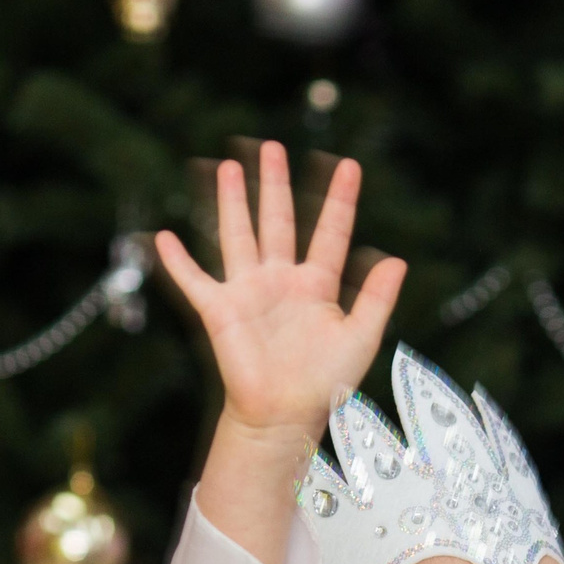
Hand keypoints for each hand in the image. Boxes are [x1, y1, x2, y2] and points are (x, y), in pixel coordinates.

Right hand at [153, 143, 406, 437]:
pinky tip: (165, 236)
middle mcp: (281, 281)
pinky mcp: (220, 311)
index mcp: (317, 285)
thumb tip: (398, 259)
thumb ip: (377, 298)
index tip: (349, 165)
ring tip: (227, 166)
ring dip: (232, 201)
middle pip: (278, 221)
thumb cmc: (325, 384)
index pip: (330, 232)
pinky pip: (194, 280)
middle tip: (272, 147)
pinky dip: (178, 261)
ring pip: (238, 235)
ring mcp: (248, 292)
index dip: (340, 200)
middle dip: (274, 184)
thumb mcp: (361, 338)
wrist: (285, 417)